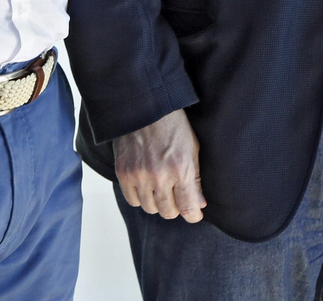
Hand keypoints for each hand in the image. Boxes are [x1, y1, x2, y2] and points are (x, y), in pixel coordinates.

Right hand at [115, 108, 205, 222]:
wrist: (145, 107)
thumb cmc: (173, 125)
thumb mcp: (192, 148)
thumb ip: (196, 178)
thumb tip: (199, 204)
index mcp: (181, 169)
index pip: (188, 207)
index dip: (193, 215)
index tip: (194, 214)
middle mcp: (159, 176)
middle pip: (168, 212)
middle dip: (176, 207)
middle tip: (177, 196)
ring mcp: (139, 175)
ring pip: (150, 208)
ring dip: (157, 202)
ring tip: (161, 188)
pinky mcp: (123, 173)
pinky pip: (132, 200)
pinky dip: (140, 197)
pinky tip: (146, 185)